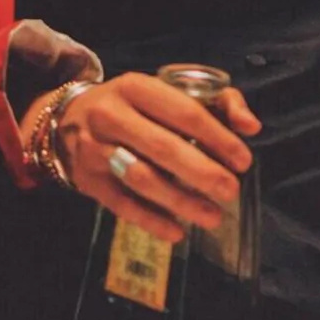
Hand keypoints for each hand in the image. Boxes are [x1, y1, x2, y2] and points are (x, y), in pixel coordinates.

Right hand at [41, 73, 260, 243]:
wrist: (68, 119)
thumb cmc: (134, 106)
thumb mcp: (168, 91)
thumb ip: (217, 102)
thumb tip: (251, 126)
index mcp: (136, 87)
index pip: (183, 112)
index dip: (217, 137)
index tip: (243, 161)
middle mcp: (111, 115)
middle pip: (162, 147)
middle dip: (202, 172)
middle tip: (231, 190)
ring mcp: (95, 149)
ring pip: (142, 179)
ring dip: (180, 201)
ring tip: (213, 217)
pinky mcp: (88, 180)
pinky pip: (121, 204)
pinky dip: (150, 221)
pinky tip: (177, 232)